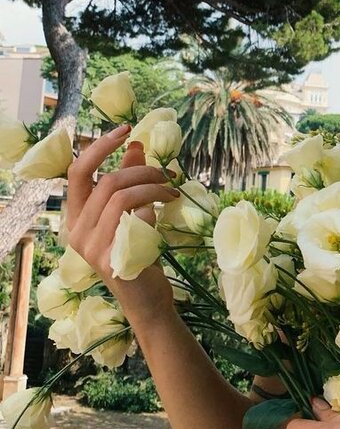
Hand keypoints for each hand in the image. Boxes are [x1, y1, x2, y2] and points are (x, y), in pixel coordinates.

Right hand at [65, 125, 179, 310]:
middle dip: (143, 171)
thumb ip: (130, 180)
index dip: (100, 147)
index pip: (77, 172)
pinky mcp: (112, 261)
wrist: (147, 298)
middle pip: (108, 182)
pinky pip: (136, 223)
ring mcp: (93, 248)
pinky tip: (161, 220)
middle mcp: (78, 232)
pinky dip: (153, 215)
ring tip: (173, 191)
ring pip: (123, 198)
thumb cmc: (139, 251)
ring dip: (154, 188)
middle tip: (168, 174)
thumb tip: (136, 144)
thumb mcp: (133, 212)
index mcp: (78, 216)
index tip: (126, 129)